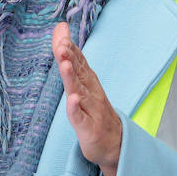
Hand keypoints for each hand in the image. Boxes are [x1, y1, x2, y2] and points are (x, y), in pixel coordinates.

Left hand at [52, 22, 122, 175]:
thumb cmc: (94, 111)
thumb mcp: (81, 85)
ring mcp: (91, 110)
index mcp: (89, 82)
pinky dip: (76, 109)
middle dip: (70, 57)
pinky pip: (80, 118)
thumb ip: (71, 61)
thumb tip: (61, 37)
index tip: (61, 31)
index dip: (70, 46)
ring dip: (72, 78)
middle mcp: (91, 93)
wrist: (115, 144)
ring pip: (79, 92)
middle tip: (61, 44)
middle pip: (79, 73)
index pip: (79, 61)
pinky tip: (72, 100)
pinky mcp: (88, 128)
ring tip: (65, 65)